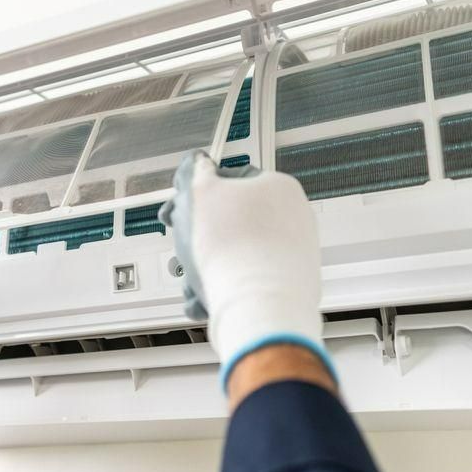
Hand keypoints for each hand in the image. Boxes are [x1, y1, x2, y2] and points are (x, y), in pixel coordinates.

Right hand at [159, 152, 334, 389]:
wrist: (259, 308)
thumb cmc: (231, 248)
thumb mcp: (198, 192)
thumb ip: (193, 171)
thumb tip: (196, 163)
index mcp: (277, 187)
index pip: (229, 180)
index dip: (195, 194)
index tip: (177, 211)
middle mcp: (293, 218)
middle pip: (229, 221)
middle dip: (197, 238)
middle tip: (182, 247)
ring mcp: (293, 254)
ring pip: (234, 254)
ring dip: (205, 267)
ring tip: (192, 280)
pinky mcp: (288, 287)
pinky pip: (247, 281)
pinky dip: (223, 288)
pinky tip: (206, 299)